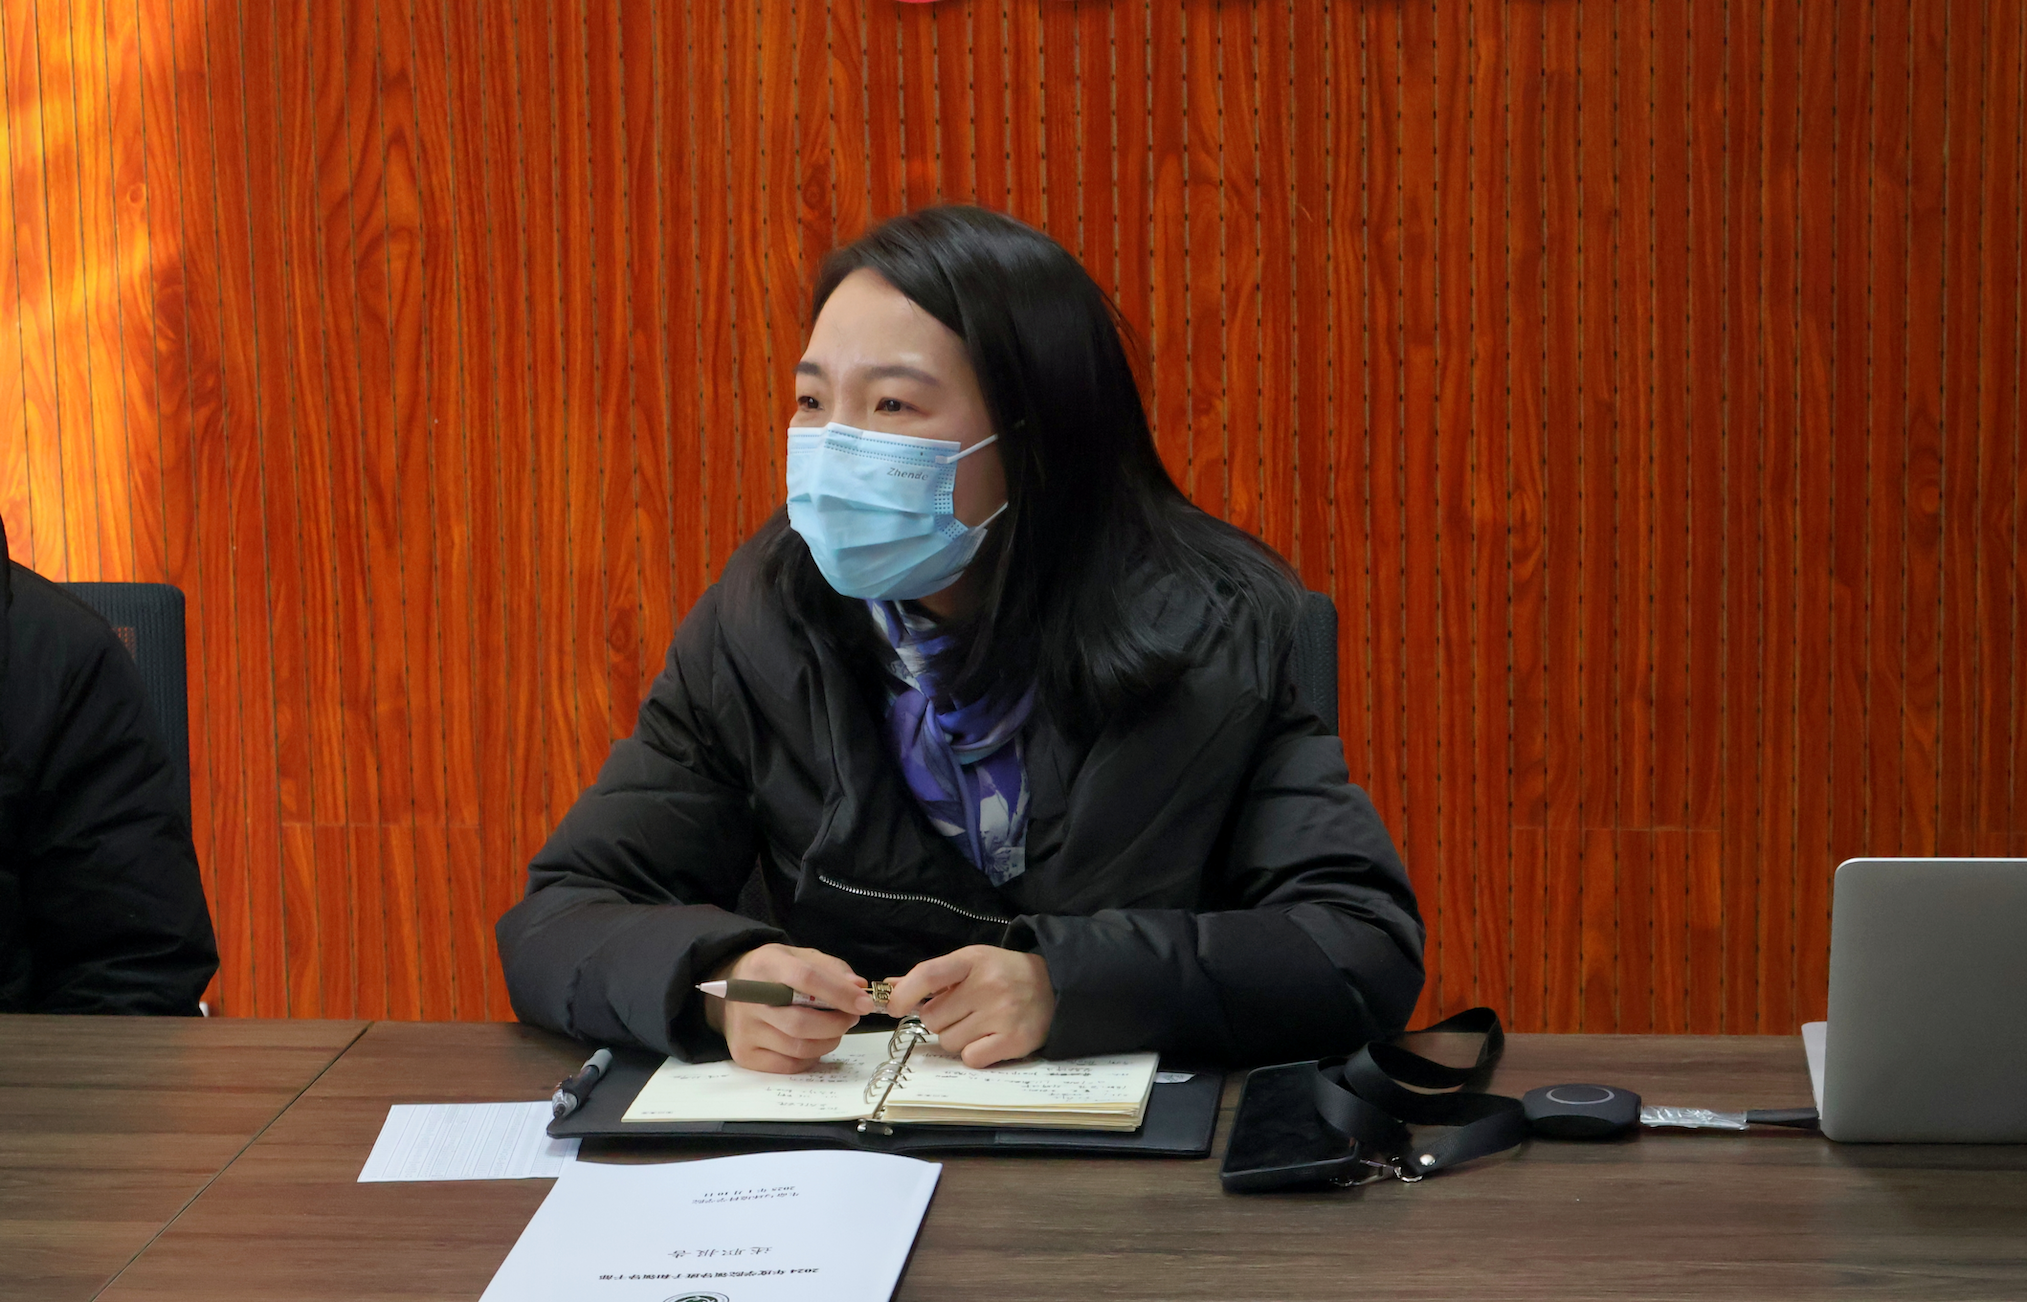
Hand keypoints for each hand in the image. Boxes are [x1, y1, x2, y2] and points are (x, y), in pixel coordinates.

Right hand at [702, 943, 876, 1073]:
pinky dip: (811, 1056)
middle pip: (801, 1022)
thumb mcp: (801, 956)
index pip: (806, 979)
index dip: (840, 993)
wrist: (733, 987)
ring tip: (835, 1028)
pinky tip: (815, 1042)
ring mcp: (744, 1030)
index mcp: (765, 965)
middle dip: (837, 1023)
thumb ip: (832, 969)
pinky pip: (789, 1065)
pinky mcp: (744, 1054)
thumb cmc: (776, 971)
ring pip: (798, 1047)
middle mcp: (748, 999)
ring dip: (829, 1041)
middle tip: (852, 1017)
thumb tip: (859, 988)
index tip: (864, 1003)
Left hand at [884, 945, 1054, 1067]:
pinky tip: (990, 1038)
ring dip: (957, 1037)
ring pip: (949, 1041)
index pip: (929, 974)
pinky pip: (970, 1057)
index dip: (905, 993)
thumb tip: (889, 987)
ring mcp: (1002, 1014)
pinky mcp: (1014, 1040)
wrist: (1054, 986)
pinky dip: (974, 1053)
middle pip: (933, 1018)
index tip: (894, 1006)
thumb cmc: (1003, 974)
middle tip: (962, 1010)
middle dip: (941, 1018)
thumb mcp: (971, 963)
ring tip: (979, 1022)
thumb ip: (931, 976)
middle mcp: (988, 985)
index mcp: (973, 961)